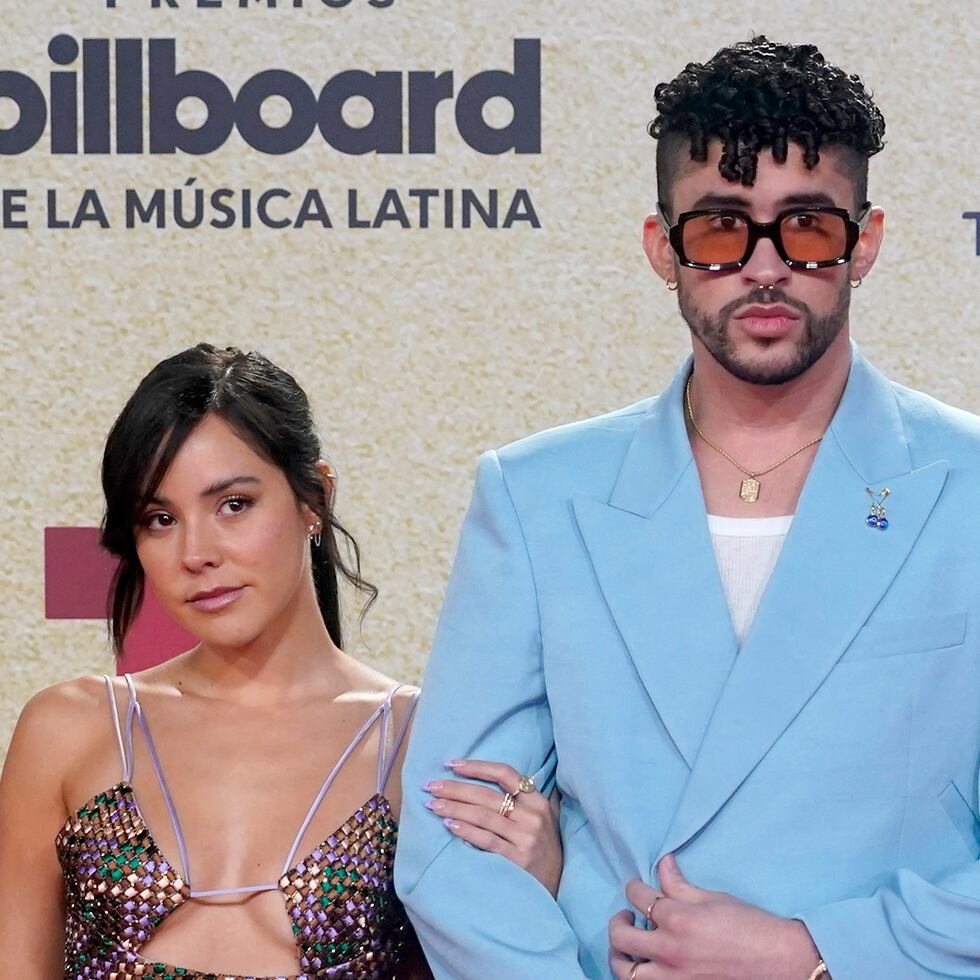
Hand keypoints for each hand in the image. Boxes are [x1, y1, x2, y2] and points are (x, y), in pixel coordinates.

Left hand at [423, 759, 562, 896]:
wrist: (558, 889)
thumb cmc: (545, 850)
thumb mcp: (547, 819)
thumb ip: (532, 796)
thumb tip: (516, 771)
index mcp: (538, 801)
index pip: (505, 773)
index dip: (477, 767)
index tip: (452, 764)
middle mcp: (533, 816)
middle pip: (487, 795)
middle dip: (455, 788)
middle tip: (430, 785)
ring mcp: (525, 838)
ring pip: (482, 816)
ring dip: (453, 808)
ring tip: (433, 804)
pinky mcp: (517, 859)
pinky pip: (485, 840)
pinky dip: (465, 830)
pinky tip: (448, 825)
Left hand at [608, 854, 822, 978]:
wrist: (781, 962)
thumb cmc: (751, 926)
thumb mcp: (713, 898)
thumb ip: (680, 884)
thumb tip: (662, 863)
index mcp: (678, 920)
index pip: (639, 898)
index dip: (634, 888)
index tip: (636, 887)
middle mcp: (670, 952)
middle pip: (621, 938)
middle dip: (618, 923)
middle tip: (626, 917)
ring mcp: (675, 979)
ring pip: (627, 974)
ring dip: (621, 958)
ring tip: (629, 948)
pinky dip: (643, 978)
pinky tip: (648, 968)